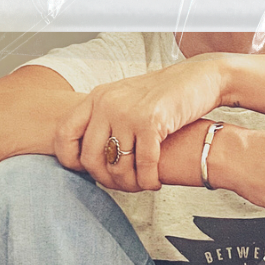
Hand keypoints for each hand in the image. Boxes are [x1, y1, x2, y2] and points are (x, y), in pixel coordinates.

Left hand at [52, 56, 228, 192]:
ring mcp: (128, 112)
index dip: (70, 160)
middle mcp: (107, 103)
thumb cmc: (164, 96)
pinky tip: (155, 183)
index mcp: (96, 98)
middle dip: (107, 180)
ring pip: (117, 166)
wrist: (200, 79)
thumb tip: (90, 158)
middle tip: (123, 185)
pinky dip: (149, 181)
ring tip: (141, 185)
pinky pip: (143, 165)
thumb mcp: (126, 101)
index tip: (89, 172)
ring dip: (130, 184)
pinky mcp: (151, 122)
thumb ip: (106, 121)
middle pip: (90, 158)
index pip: (64, 134)